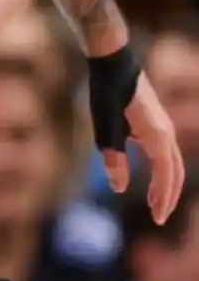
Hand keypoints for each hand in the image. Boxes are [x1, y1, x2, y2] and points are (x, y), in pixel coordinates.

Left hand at [102, 71, 183, 223]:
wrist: (113, 60)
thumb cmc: (107, 91)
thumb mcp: (105, 127)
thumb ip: (113, 157)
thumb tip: (119, 188)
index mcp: (157, 136)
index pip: (166, 176)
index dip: (163, 199)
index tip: (157, 219)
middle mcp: (166, 132)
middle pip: (175, 172)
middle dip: (168, 196)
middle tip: (158, 217)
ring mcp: (163, 125)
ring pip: (172, 162)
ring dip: (166, 183)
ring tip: (153, 201)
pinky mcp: (156, 121)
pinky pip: (164, 151)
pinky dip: (162, 169)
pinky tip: (149, 174)